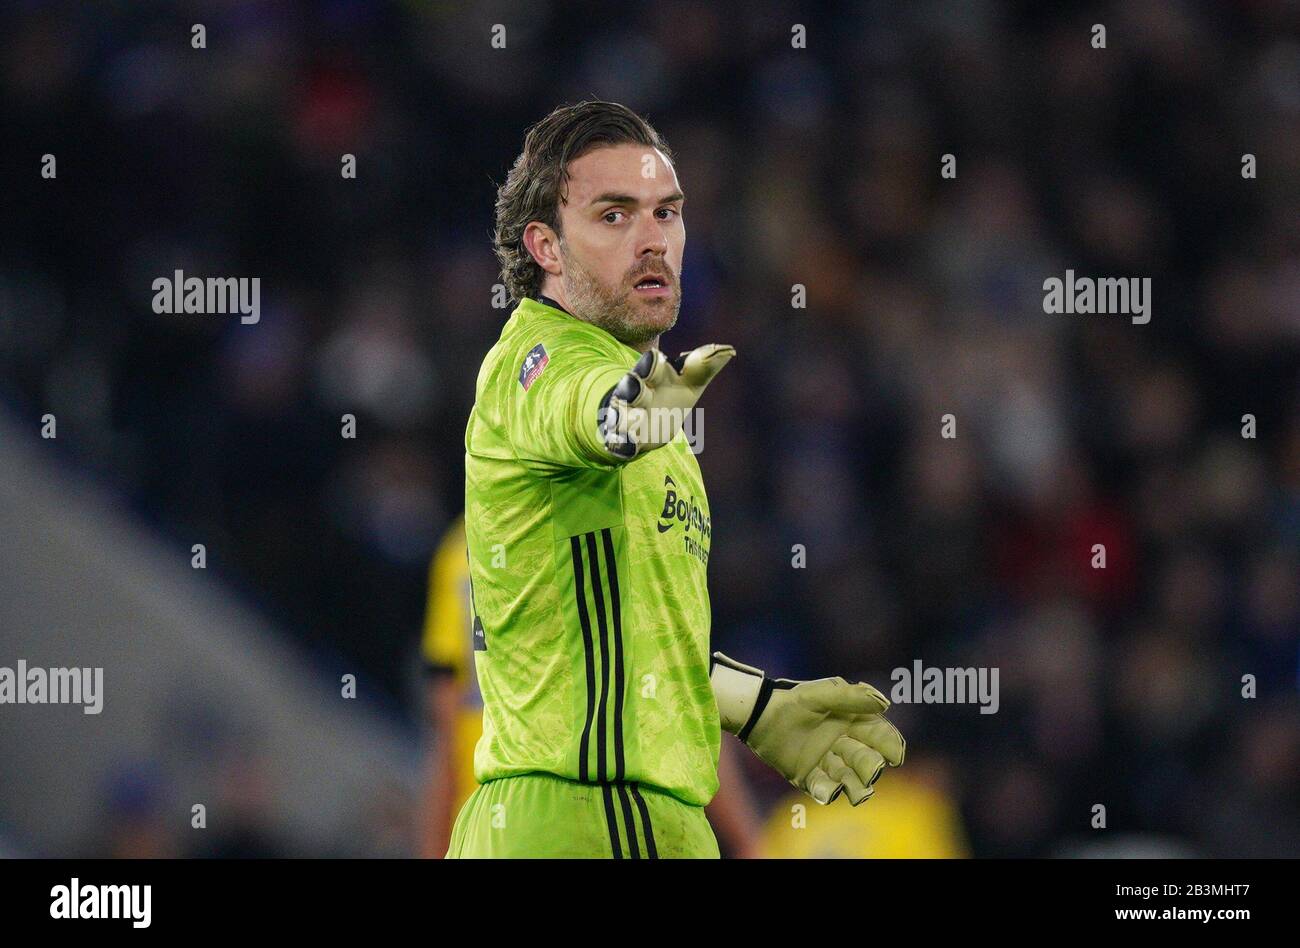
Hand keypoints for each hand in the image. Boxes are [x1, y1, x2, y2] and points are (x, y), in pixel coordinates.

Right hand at [599, 344, 734, 457]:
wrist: (643, 423)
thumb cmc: (668, 397)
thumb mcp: (687, 383)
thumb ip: (702, 368)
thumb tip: (730, 350)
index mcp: (651, 377)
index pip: (650, 367)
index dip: (652, 363)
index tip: (656, 357)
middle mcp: (635, 395)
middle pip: (631, 389)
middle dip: (632, 387)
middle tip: (635, 385)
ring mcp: (626, 417)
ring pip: (621, 414)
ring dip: (625, 417)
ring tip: (635, 417)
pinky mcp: (624, 440)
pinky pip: (620, 442)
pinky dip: (623, 443)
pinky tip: (627, 444)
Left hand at [712, 653, 905, 804]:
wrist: (760, 713)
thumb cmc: (793, 700)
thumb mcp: (822, 694)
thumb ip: (850, 697)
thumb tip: (884, 704)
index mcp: (854, 723)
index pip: (879, 736)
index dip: (890, 745)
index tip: (895, 755)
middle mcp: (844, 745)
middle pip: (866, 761)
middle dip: (871, 766)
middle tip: (872, 770)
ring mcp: (827, 763)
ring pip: (849, 779)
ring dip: (856, 787)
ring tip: (859, 793)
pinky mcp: (808, 777)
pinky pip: (822, 788)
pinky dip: (826, 790)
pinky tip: (828, 790)